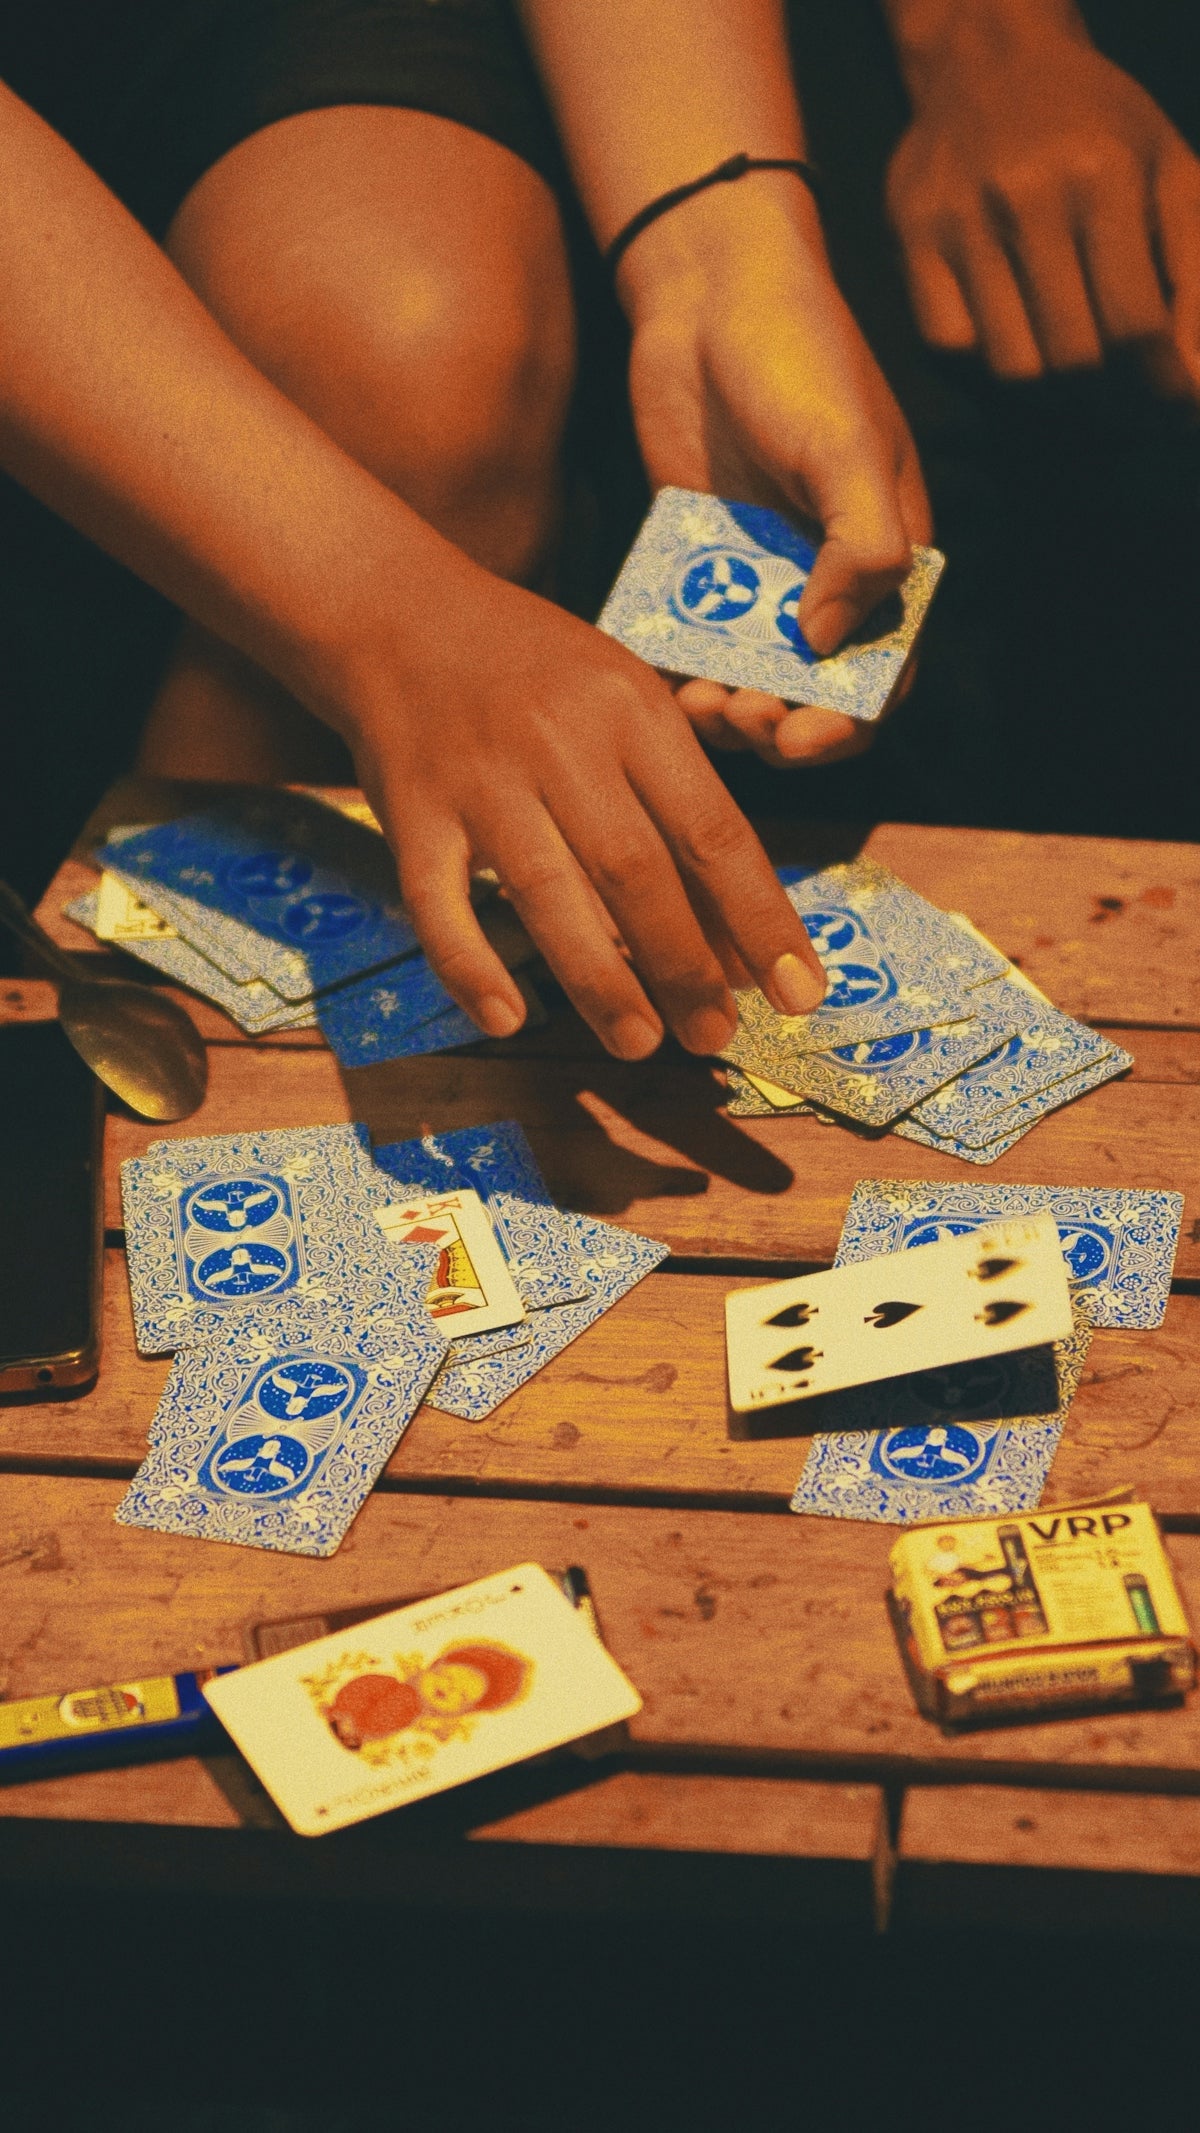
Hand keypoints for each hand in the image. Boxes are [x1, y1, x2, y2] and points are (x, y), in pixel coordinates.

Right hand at [332, 547, 826, 1057]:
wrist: (399, 615)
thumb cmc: (537, 674)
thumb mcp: (626, 706)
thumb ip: (680, 812)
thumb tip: (739, 945)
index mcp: (631, 710)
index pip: (711, 830)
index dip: (760, 919)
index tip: (797, 993)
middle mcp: (559, 741)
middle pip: (635, 870)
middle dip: (684, 965)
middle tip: (713, 1037)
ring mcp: (479, 779)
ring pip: (548, 893)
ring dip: (599, 979)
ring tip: (638, 1041)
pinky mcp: (410, 813)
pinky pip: (439, 905)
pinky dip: (472, 967)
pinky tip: (509, 1019)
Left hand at [621, 179, 931, 766]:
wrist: (707, 292)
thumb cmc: (798, 356)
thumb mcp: (847, 446)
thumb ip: (861, 543)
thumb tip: (828, 643)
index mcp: (883, 563)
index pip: (882, 676)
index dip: (849, 724)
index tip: (801, 738)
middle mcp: (823, 582)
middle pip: (808, 697)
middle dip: (776, 727)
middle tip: (735, 715)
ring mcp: (756, 576)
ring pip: (742, 679)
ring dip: (721, 712)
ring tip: (692, 700)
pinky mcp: (693, 562)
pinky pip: (685, 636)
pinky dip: (671, 667)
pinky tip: (651, 671)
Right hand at [886, 15, 1199, 388]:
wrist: (990, 65)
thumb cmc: (1097, 127)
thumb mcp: (1170, 176)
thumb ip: (1194, 277)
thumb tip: (1196, 382)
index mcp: (1102, 175)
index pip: (1134, 323)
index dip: (1160, 385)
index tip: (1174, 408)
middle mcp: (1025, 196)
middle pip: (1073, 358)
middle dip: (1112, 403)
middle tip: (1128, 411)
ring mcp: (960, 222)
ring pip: (1011, 367)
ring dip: (1052, 401)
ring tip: (1079, 396)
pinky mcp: (911, 242)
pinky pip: (951, 348)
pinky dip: (988, 372)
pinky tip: (1018, 354)